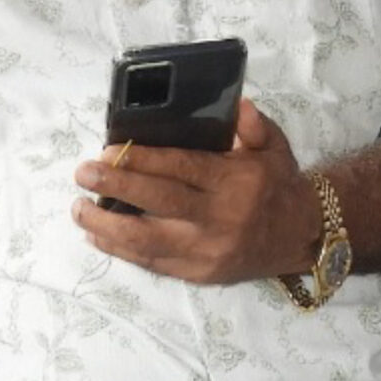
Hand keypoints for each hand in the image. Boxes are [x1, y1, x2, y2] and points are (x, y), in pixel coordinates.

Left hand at [71, 100, 321, 284]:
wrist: (301, 236)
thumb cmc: (279, 184)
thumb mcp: (275, 147)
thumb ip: (254, 127)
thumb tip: (239, 106)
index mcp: (234, 182)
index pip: (181, 169)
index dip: (142, 161)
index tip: (109, 150)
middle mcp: (219, 218)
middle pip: (158, 202)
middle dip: (116, 186)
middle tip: (83, 173)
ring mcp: (206, 250)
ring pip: (147, 240)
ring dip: (107, 225)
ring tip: (78, 209)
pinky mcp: (198, 274)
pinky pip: (153, 262)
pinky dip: (121, 250)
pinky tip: (98, 236)